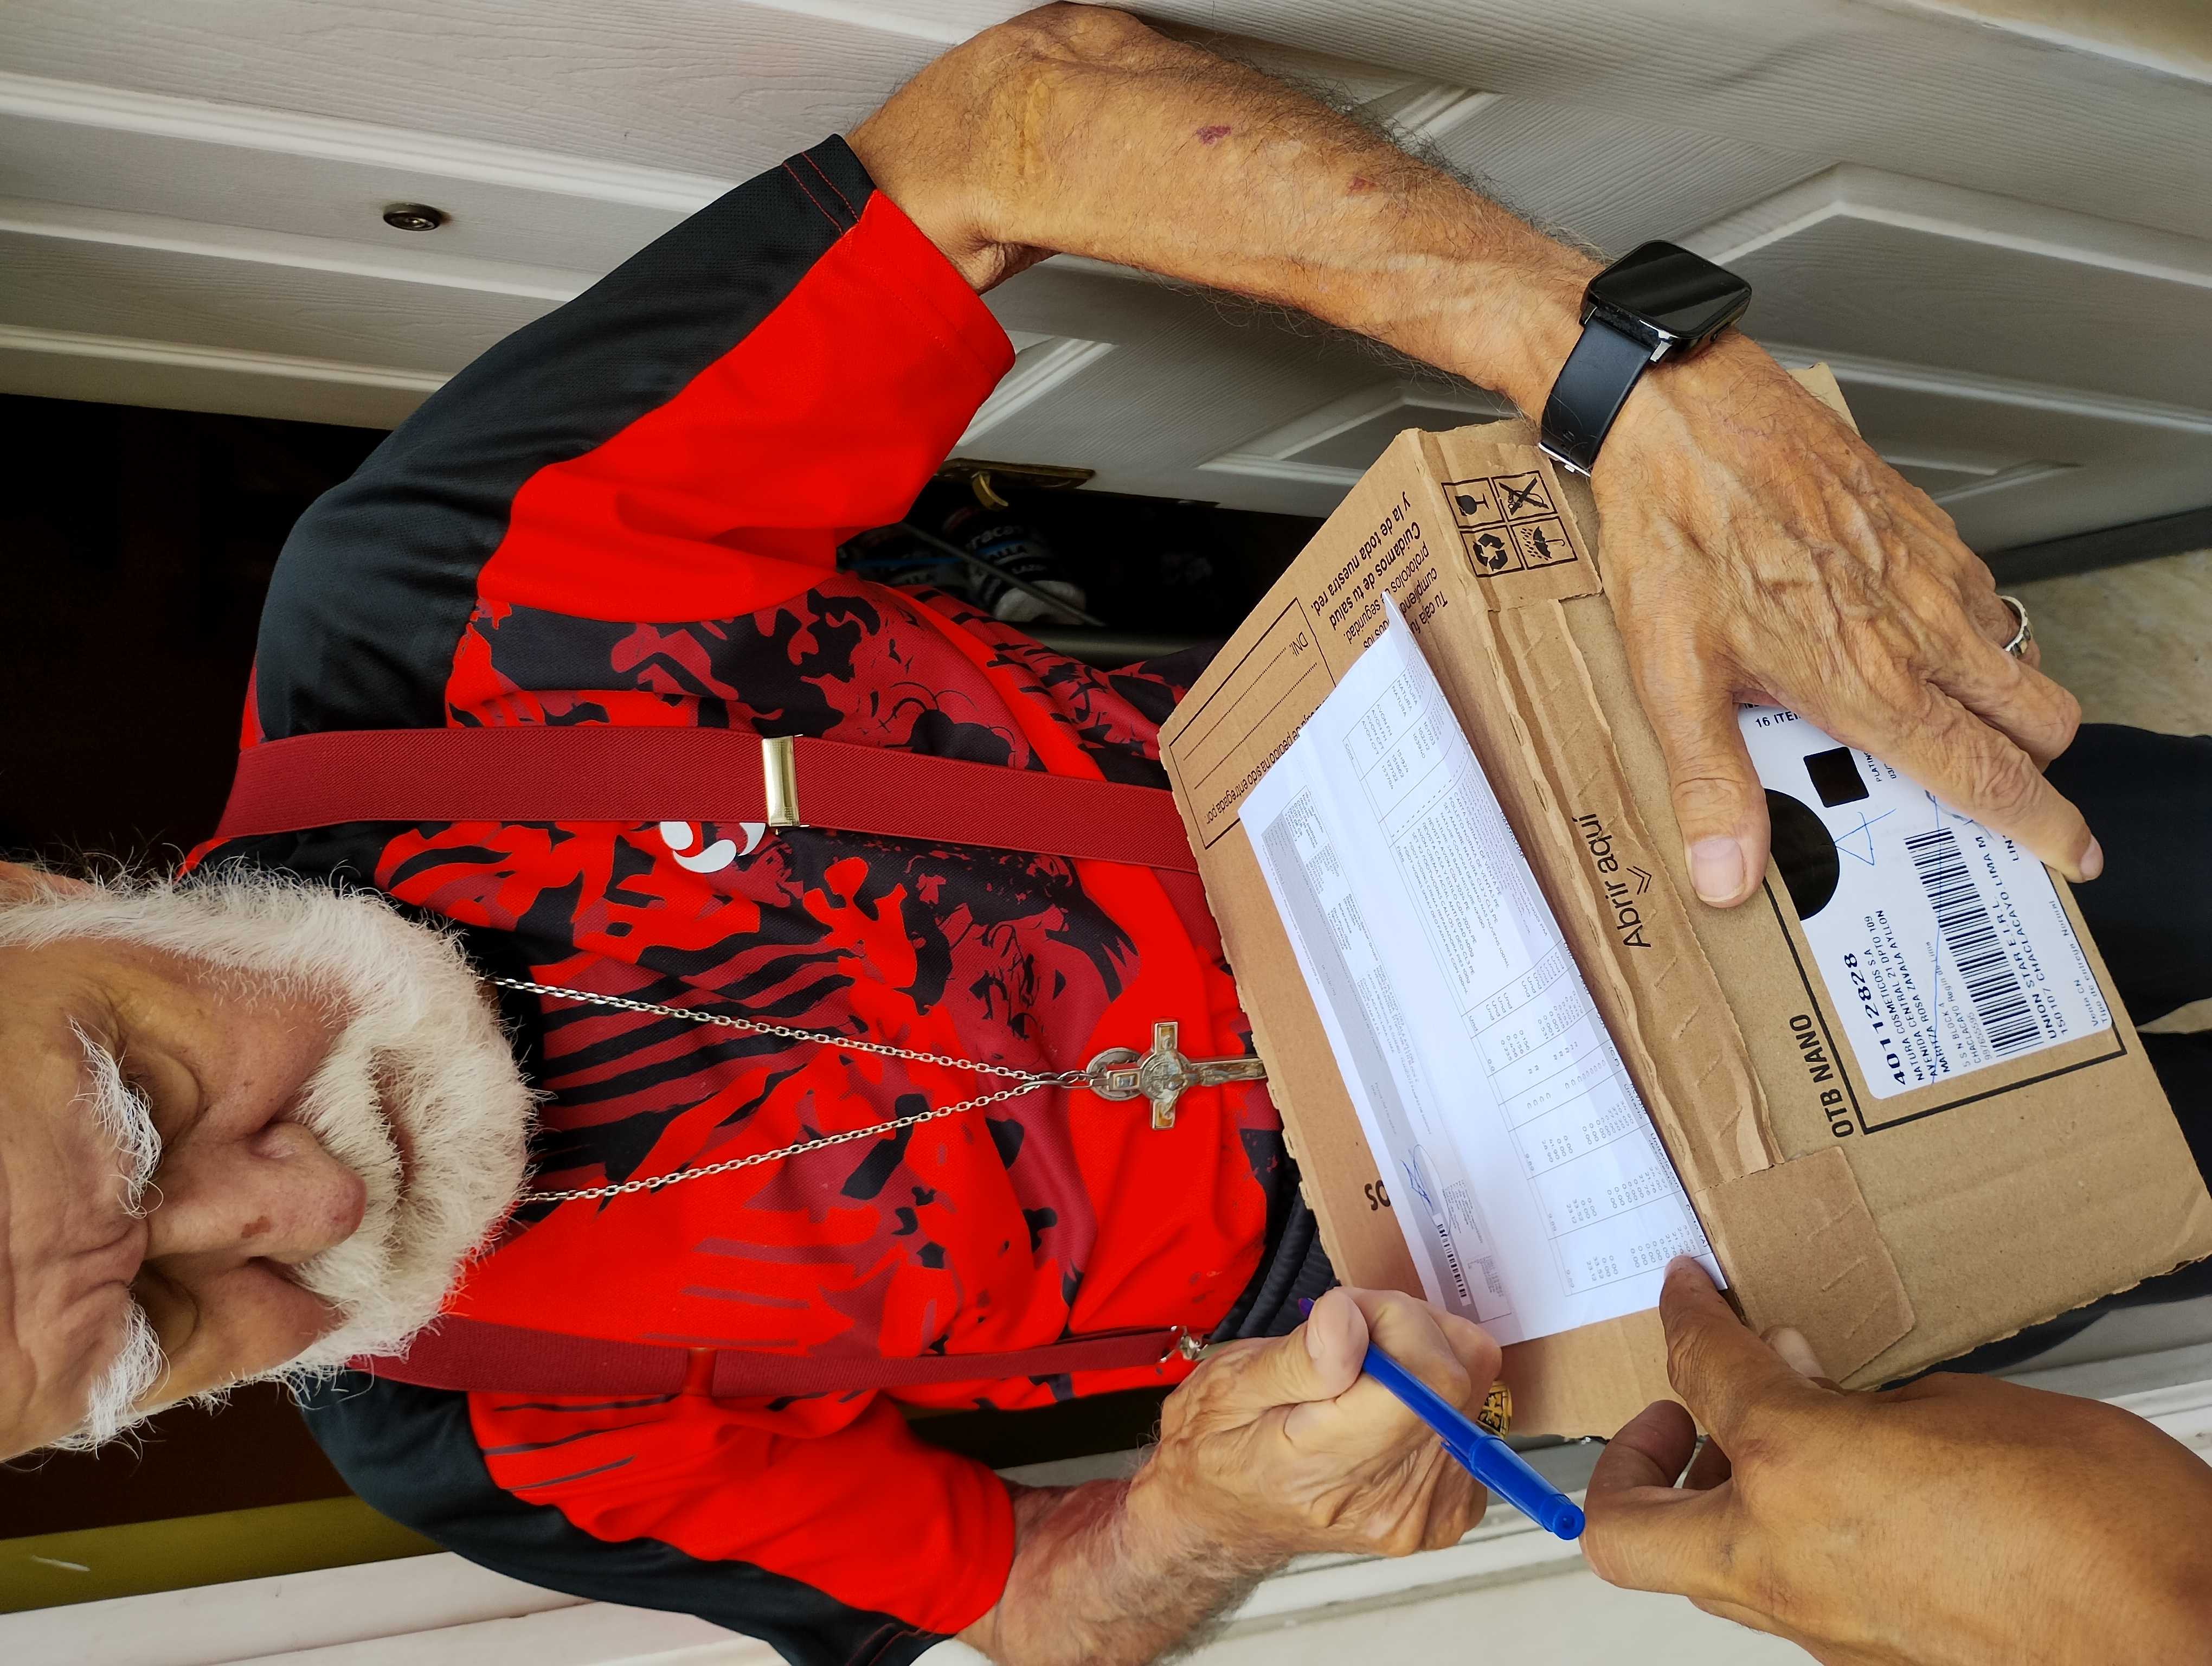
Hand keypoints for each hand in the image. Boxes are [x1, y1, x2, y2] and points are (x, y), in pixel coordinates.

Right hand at [1131, 1287, 1501, 1564]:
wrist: (1222, 1522)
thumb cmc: (1217, 1450)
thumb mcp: (1226, 1387)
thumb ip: (1297, 1357)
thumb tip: (1353, 1320)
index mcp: (1333, 1468)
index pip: (1431, 1377)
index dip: (1397, 1320)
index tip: (1346, 1316)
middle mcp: (1394, 1500)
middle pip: (1460, 1371)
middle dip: (1408, 1328)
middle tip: (1345, 1338)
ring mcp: (1428, 1511)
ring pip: (1473, 1386)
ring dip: (1422, 1356)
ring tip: (1358, 1373)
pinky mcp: (1449, 1509)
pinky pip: (1473, 1418)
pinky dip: (1434, 1394)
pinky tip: (1383, 1406)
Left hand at [1581, 1260, 2211, 1664]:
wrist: (2185, 1648)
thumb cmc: (2109, 1533)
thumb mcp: (1975, 1408)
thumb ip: (1866, 1396)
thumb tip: (1813, 1382)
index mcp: (1795, 1467)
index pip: (1702, 1368)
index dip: (1686, 1317)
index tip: (1687, 1296)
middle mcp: (1781, 1561)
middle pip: (1624, 1528)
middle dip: (1628, 1462)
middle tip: (1681, 1410)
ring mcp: (1819, 1632)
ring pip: (1705, 1571)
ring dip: (1712, 1505)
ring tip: (1774, 1445)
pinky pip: (1786, 1599)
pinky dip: (1788, 1543)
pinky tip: (1850, 1502)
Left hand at [1595, 336, 2096, 906]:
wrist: (1685, 416)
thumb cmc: (1675, 531)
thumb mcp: (1671, 677)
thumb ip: (1711, 783)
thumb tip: (1727, 876)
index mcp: (1868, 678)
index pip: (1987, 773)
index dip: (2040, 823)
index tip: (2071, 852)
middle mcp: (1920, 626)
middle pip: (2037, 719)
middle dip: (2030, 765)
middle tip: (1991, 790)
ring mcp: (1932, 569)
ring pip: (2019, 656)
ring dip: (2000, 698)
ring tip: (1937, 719)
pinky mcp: (1925, 523)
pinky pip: (1983, 595)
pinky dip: (1969, 632)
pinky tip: (1904, 638)